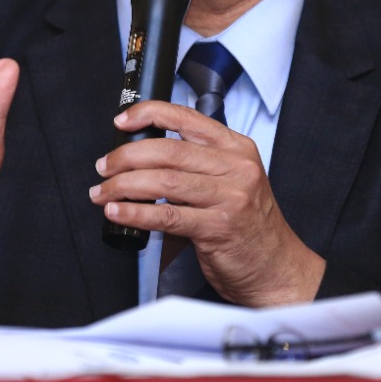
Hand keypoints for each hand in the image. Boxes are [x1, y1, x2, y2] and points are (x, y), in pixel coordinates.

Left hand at [89, 101, 324, 305]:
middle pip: (168, 150)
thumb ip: (198, 164)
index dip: (148, 114)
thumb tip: (140, 155)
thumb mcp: (233, 180)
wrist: (277, 267)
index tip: (122, 121)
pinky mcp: (219, 228)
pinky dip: (136, 213)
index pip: (186, 117)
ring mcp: (230, 197)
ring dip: (123, 186)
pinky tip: (117, 213)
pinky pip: (167, 216)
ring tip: (103, 193)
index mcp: (237, 148)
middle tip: (104, 167)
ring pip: (163, 181)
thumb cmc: (249, 224)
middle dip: (126, 157)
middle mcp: (236, 167)